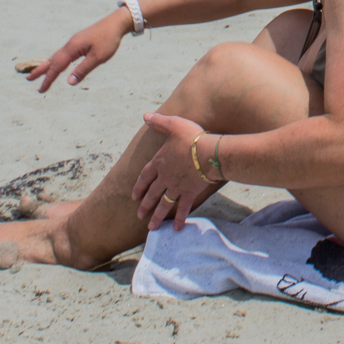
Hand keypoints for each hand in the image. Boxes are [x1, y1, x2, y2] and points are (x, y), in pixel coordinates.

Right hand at [28, 11, 128, 92]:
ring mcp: (74, 42)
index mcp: (73, 48)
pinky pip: (63, 53)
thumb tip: (69, 82)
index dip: (48, 78)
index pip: (57, 66)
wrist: (116, 23)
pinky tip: (57, 63)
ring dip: (47, 65)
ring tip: (38, 73)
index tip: (41, 89)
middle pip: (52, 60)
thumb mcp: (98, 57)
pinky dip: (56, 60)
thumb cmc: (109, 40)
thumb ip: (83, 70)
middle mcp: (70, 44)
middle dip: (41, 71)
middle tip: (29, 79)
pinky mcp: (79, 42)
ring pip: (57, 56)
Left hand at [131, 112, 211, 230]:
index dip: (139, 186)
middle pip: (152, 193)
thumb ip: (159, 121)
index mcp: (160, 162)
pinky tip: (175, 229)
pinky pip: (183, 208)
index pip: (145, 176)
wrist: (208, 153)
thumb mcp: (174, 124)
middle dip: (145, 205)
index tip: (134, 196)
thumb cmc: (192, 137)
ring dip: (156, 216)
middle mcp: (166, 177)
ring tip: (150, 227)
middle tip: (139, 215)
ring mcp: (177, 187)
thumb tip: (145, 115)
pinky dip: (179, 218)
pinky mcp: (190, 193)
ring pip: (164, 204)